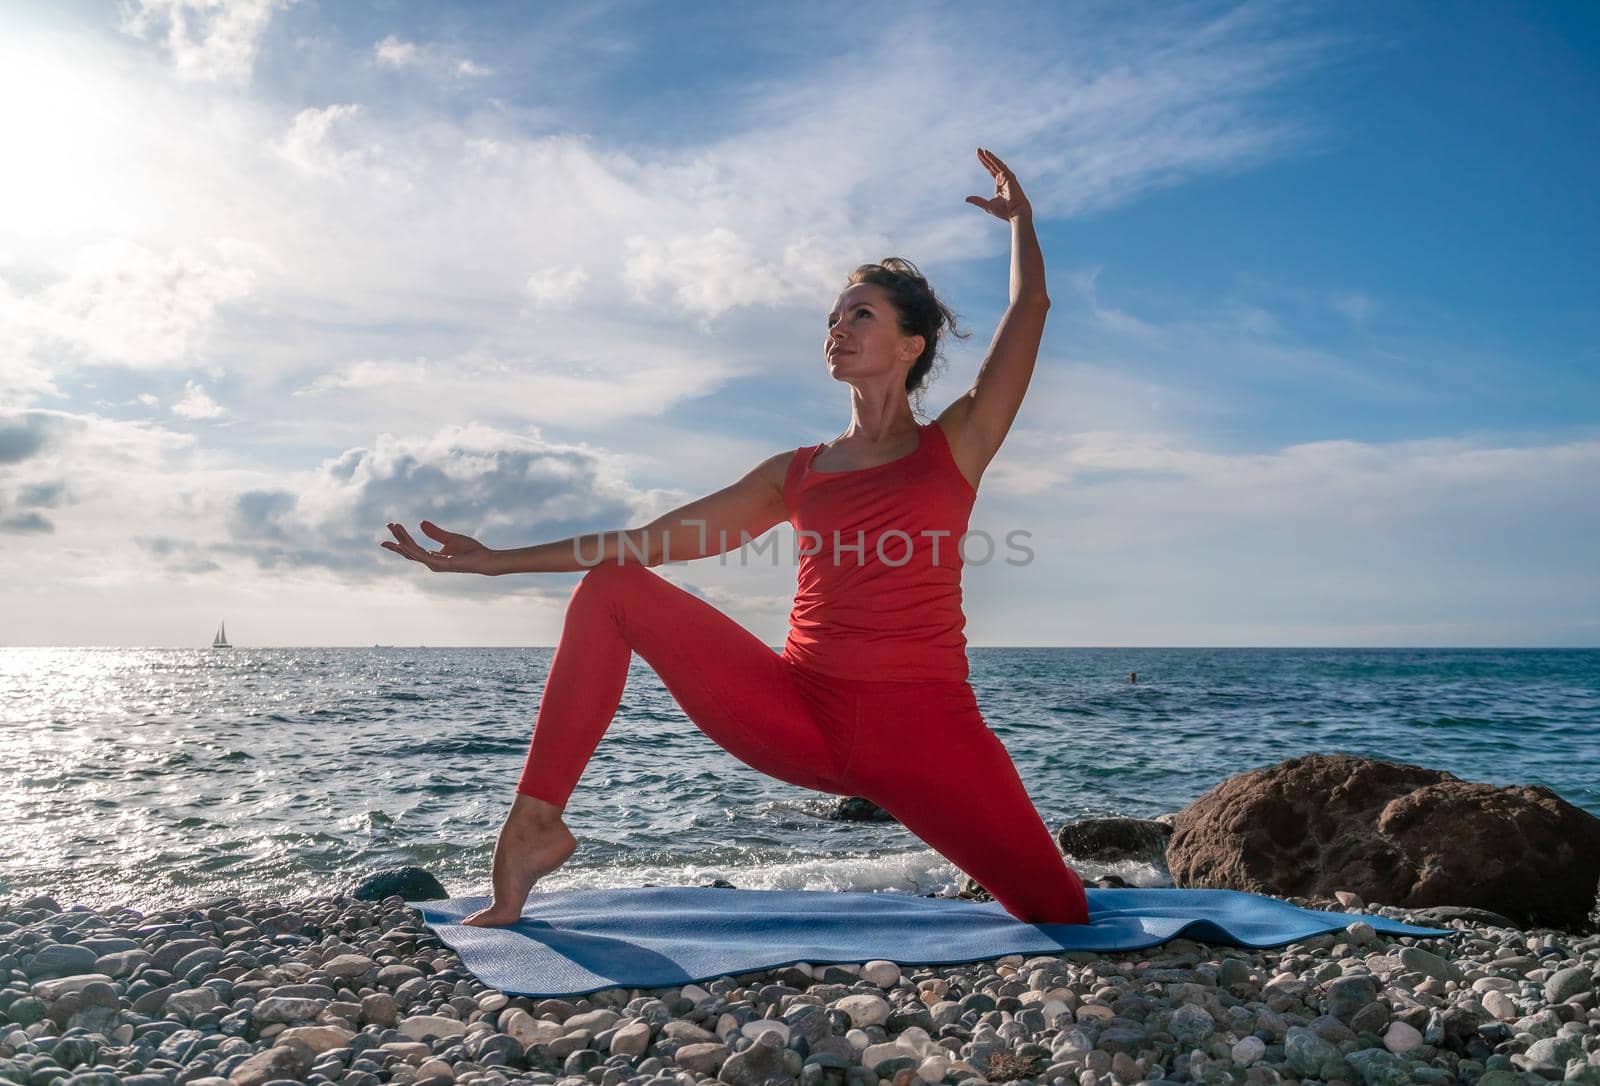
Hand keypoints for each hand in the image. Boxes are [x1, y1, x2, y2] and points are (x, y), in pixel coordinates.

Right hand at [381, 520, 497, 574]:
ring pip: (413, 552)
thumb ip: (435, 532)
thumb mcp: (450, 538)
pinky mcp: (441, 564)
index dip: (401, 539)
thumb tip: (420, 522)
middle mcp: (431, 563)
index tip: (392, 527)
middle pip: (409, 552)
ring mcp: (435, 565)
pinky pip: (422, 555)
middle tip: (388, 525)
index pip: (412, 549)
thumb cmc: (471, 550)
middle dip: (397, 539)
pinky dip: (411, 548)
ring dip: (402, 540)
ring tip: (394, 526)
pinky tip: (403, 541)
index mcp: (433, 558)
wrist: (486, 558)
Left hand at [965, 147, 1032, 222]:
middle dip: (986, 157)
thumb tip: (966, 199)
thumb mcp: (987, 205)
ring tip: (982, 150)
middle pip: (993, 165)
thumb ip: (977, 201)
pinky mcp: (1010, 177)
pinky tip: (988, 155)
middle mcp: (1004, 179)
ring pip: (997, 164)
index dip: (985, 163)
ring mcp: (1008, 177)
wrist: (1016, 214)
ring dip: (990, 157)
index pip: (991, 170)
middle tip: (978, 149)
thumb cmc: (1005, 212)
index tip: (978, 156)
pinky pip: (1001, 166)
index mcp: (1000, 184)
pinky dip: (995, 160)